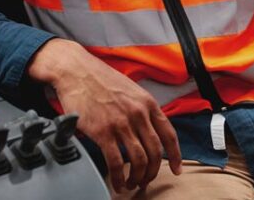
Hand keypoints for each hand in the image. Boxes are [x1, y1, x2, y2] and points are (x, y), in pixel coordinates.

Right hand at [27, 38, 182, 191]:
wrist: (76, 70)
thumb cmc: (100, 78)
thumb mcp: (131, 90)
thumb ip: (142, 110)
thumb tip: (147, 132)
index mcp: (147, 103)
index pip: (169, 134)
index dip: (176, 155)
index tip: (177, 169)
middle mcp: (138, 113)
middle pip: (156, 152)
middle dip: (153, 172)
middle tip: (146, 180)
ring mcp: (121, 123)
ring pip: (139, 160)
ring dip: (137, 177)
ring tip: (131, 184)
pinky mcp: (102, 132)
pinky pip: (116, 162)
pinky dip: (119, 177)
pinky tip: (117, 182)